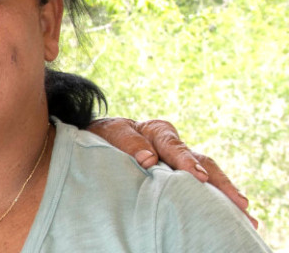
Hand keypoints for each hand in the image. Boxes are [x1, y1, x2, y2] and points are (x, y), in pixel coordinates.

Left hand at [88, 117, 256, 227]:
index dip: (187, 162)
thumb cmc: (107, 135)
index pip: (175, 148)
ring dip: (226, 194)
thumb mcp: (112, 133)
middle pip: (203, 163)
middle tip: (240, 203)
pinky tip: (230, 214)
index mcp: (159, 131)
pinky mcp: (180, 175)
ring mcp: (180, 161)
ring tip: (245, 214)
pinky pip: (200, 186)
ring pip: (208, 176)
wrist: (102, 137)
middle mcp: (175, 146)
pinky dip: (215, 198)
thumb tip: (149, 159)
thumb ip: (129, 143)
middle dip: (222, 184)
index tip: (199, 177)